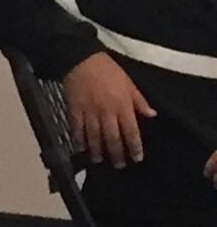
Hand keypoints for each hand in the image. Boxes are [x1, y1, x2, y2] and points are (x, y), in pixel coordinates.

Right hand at [66, 53, 153, 167]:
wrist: (81, 60)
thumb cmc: (109, 70)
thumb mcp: (130, 83)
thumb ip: (139, 100)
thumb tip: (151, 114)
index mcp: (122, 105)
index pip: (131, 131)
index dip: (134, 146)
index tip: (137, 157)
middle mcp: (107, 112)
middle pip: (112, 137)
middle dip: (116, 153)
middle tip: (118, 165)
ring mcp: (89, 112)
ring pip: (94, 136)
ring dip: (97, 150)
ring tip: (98, 160)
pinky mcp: (74, 110)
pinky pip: (77, 128)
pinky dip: (78, 139)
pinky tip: (80, 148)